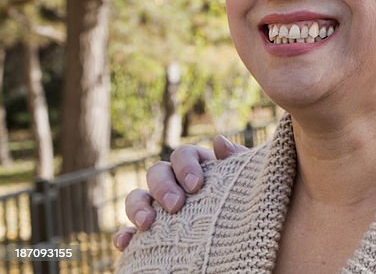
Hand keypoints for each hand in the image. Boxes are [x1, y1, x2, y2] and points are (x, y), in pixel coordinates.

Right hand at [114, 136, 244, 250]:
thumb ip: (235, 161)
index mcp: (197, 166)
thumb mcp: (243, 180)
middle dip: (163, 187)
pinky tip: (125, 243)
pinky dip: (123, 235)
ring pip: (137, 197)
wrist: (240, 235)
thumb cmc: (242, 200)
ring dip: (138, 207)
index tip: (197, 185)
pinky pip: (127, 231)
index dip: (186, 166)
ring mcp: (157, 206)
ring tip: (147, 224)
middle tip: (176, 205)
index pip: (183, 154)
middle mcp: (174, 182)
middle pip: (157, 172)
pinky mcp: (147, 232)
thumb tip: (218, 140)